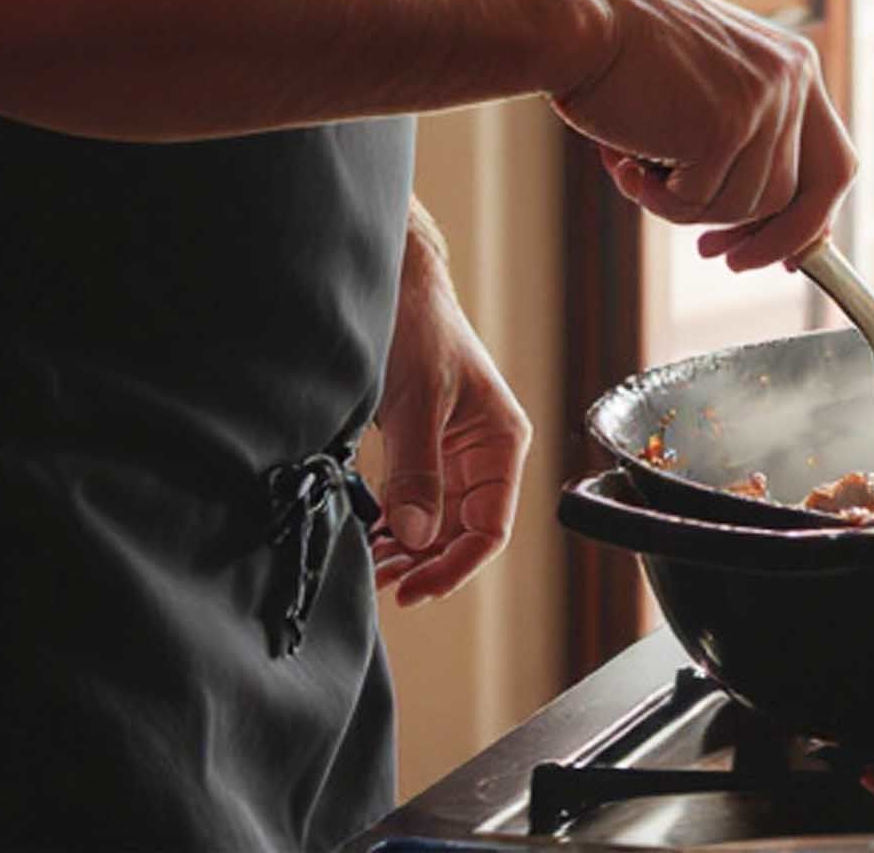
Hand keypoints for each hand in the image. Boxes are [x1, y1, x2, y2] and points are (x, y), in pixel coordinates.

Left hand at [364, 212, 527, 606]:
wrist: (394, 285)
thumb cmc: (420, 326)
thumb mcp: (418, 400)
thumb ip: (417, 471)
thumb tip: (417, 537)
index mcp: (503, 443)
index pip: (490, 528)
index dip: (454, 565)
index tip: (412, 587)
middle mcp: (484, 456)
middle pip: (463, 535)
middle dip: (425, 564)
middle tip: (380, 582)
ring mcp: (453, 456)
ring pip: (437, 526)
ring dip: (408, 552)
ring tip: (371, 568)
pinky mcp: (423, 451)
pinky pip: (415, 504)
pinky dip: (394, 527)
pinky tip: (370, 541)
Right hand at [548, 0, 856, 270]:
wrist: (581, 18)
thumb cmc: (628, 53)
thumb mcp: (709, 84)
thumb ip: (747, 136)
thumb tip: (767, 222)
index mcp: (794, 64)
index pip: (833, 162)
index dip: (812, 218)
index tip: (785, 255)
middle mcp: (791, 79)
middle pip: (801, 196)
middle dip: (763, 240)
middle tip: (718, 256)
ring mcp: (762, 102)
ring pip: (744, 206)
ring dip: (687, 206)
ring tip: (638, 171)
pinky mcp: (724, 127)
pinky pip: (699, 203)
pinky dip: (658, 200)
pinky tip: (625, 162)